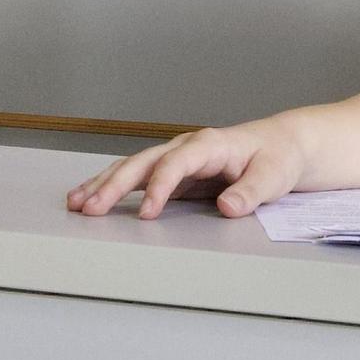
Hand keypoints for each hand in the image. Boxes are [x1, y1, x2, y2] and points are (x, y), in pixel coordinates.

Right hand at [68, 116, 308, 217]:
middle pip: (142, 163)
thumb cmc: (278, 158)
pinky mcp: (174, 171)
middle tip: (89, 208)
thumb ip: (251, 191)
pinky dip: (112, 186)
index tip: (147, 215)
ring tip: (75, 203)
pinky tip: (91, 197)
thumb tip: (228, 207)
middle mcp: (186, 146)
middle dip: (113, 185)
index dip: (158, 188)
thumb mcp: (273, 175)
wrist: (283, 145)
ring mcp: (176, 157)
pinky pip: (137, 177)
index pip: (175, 164)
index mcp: (208, 144)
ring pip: (132, 167)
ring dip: (103, 184)